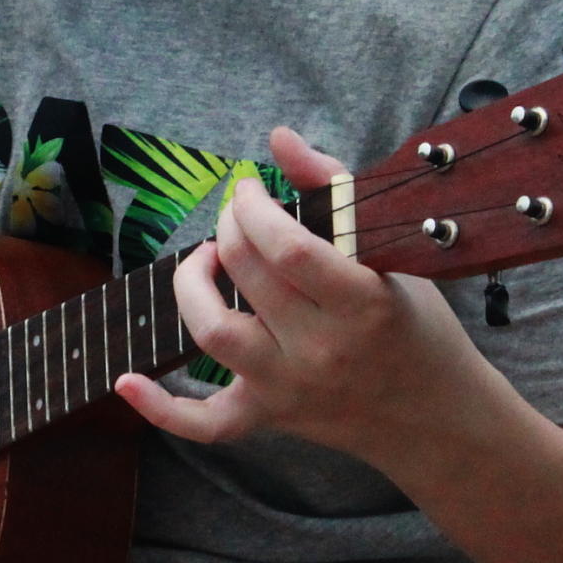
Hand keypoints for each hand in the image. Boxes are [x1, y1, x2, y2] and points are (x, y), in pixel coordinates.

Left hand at [114, 127, 488, 467]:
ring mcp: (290, 389)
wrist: (436, 416)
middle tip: (236, 217)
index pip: (286, 248)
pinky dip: (161, 408)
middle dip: (227, 231)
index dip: (252, 209)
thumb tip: (278, 138)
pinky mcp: (270, 418)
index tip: (248, 190)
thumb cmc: (415, 325)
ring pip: (212, 334)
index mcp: (361, 303)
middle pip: (244, 277)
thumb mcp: (390, 253)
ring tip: (206, 262)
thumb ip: (332, 188)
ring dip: (192, 285)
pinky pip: (205, 424)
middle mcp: (321, 349)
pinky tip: (126, 380)